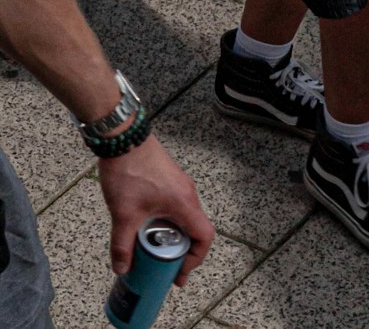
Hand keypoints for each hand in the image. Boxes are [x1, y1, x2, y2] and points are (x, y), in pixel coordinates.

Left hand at [99, 134, 214, 285]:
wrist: (123, 138)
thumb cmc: (130, 173)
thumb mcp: (123, 215)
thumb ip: (123, 245)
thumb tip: (122, 269)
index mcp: (184, 203)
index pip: (204, 236)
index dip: (196, 258)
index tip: (179, 273)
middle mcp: (187, 193)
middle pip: (194, 228)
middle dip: (181, 252)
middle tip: (165, 267)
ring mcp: (179, 184)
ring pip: (184, 217)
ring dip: (172, 236)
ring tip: (153, 249)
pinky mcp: (169, 178)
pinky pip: (175, 206)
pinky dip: (166, 222)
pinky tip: (146, 225)